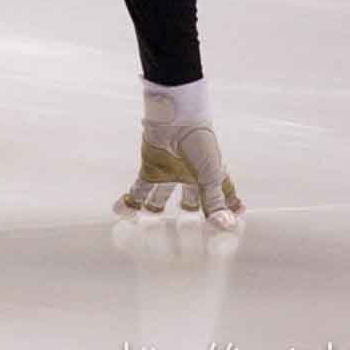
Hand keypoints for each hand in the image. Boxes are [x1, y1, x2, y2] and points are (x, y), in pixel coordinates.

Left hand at [114, 79, 242, 229]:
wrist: (177, 121)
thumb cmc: (199, 145)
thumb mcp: (211, 176)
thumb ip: (214, 202)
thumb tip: (225, 225)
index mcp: (212, 176)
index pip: (223, 196)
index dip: (227, 208)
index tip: (229, 224)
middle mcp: (191, 177)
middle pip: (191, 198)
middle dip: (189, 209)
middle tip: (187, 229)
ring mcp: (170, 174)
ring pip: (161, 195)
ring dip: (155, 206)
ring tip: (152, 217)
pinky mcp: (150, 171)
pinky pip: (138, 190)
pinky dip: (130, 202)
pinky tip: (120, 211)